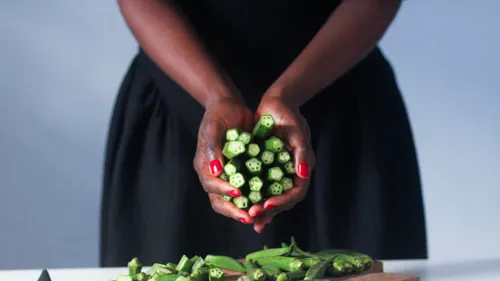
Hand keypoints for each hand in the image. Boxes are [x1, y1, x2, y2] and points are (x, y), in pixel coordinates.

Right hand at [193, 97, 255, 223]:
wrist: (230, 105)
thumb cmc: (219, 114)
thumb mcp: (213, 127)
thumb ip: (213, 149)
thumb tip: (215, 172)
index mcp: (204, 166)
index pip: (211, 186)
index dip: (223, 192)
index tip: (238, 193)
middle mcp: (215, 174)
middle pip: (220, 200)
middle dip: (234, 211)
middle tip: (250, 218)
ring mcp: (228, 174)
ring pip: (234, 200)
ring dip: (245, 209)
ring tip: (259, 216)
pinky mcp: (242, 172)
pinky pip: (247, 189)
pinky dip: (255, 198)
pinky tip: (267, 202)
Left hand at [249, 95, 314, 232]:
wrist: (276, 103)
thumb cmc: (288, 115)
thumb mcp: (297, 132)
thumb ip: (303, 154)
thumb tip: (303, 175)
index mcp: (302, 169)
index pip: (295, 193)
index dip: (282, 202)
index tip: (266, 205)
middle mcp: (290, 174)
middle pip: (282, 200)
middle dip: (268, 211)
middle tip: (253, 218)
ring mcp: (277, 172)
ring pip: (270, 196)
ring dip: (260, 209)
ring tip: (247, 218)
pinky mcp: (264, 168)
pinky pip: (259, 187)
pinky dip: (252, 196)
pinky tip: (240, 203)